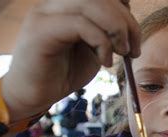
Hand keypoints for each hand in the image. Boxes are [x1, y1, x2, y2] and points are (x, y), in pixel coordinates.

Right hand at [2, 0, 140, 120]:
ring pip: (90, 5)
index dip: (123, 7)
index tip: (134, 35)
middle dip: (126, 21)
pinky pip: (79, 24)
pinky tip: (105, 61)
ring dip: (116, 29)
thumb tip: (129, 22)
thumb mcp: (95, 48)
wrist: (33, 97)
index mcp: (68, 6)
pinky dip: (101, 42)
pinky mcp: (41, 30)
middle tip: (133, 49)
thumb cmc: (64, 73)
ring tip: (122, 53)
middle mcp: (55, 4)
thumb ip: (108, 31)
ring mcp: (45, 14)